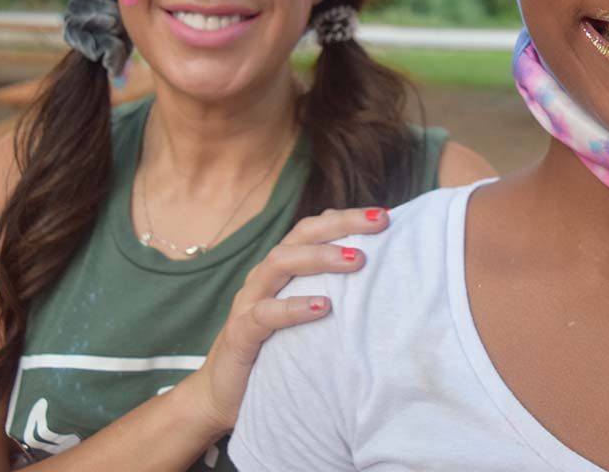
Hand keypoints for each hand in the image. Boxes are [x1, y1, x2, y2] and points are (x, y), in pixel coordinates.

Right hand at [185, 206, 389, 433]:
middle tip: (379, 223)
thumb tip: (368, 263)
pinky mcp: (240, 333)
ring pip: (279, 263)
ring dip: (320, 257)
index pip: (314, 229)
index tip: (385, 215)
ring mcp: (249, 302)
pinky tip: (322, 307)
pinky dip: (293, 308)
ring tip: (357, 260)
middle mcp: (265, 277)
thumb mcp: (303, 313)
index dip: (347, 218)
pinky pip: (265, 314)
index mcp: (282, 268)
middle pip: (300, 236)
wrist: (222, 393)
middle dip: (341, 225)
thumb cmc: (273, 348)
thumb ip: (326, 288)